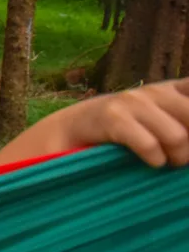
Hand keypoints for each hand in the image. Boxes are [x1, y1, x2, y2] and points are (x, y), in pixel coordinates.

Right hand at [56, 77, 188, 166]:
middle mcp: (155, 91)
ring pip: (178, 137)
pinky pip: (149, 145)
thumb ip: (185, 120)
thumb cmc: (129, 130)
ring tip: (167, 162)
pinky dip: (155, 159)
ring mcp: (132, 101)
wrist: (75, 128)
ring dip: (177, 158)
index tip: (188, 133)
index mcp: (172, 89)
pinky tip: (151, 161)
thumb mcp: (162, 119)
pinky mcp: (112, 118)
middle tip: (182, 158)